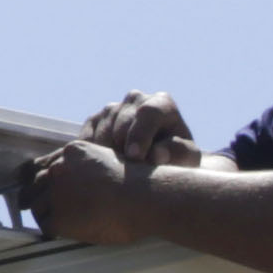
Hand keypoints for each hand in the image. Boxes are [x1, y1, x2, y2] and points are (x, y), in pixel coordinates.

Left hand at [16, 143, 156, 246]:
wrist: (145, 198)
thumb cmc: (137, 183)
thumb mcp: (110, 160)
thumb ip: (89, 166)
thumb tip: (82, 179)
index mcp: (72, 153)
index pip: (46, 165)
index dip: (42, 179)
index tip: (39, 187)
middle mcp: (59, 169)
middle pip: (36, 184)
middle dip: (36, 196)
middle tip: (34, 206)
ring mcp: (57, 193)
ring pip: (37, 206)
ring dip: (44, 214)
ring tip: (54, 222)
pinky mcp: (59, 218)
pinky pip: (45, 226)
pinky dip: (51, 231)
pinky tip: (60, 233)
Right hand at [83, 91, 200, 164]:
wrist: (157, 161)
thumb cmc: (176, 158)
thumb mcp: (186, 158)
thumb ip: (177, 153)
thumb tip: (156, 154)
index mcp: (161, 103)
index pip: (148, 112)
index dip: (140, 134)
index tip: (135, 157)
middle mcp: (135, 99)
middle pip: (121, 122)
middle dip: (124, 148)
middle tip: (128, 173)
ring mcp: (112, 108)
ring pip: (102, 131)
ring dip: (109, 154)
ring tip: (121, 173)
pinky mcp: (94, 121)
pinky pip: (87, 138)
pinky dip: (92, 155)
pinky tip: (106, 167)